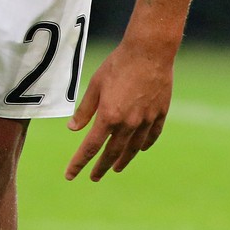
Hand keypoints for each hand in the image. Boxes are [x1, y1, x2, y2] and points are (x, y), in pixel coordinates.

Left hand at [65, 41, 173, 182]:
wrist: (149, 52)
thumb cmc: (118, 64)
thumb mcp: (95, 85)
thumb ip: (85, 110)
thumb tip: (73, 129)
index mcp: (108, 116)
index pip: (90, 147)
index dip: (79, 163)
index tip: (70, 175)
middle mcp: (127, 123)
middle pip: (112, 153)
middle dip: (101, 167)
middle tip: (94, 177)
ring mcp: (145, 120)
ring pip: (133, 148)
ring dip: (123, 160)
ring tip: (116, 167)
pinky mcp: (159, 113)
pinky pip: (151, 136)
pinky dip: (144, 145)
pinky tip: (140, 149)